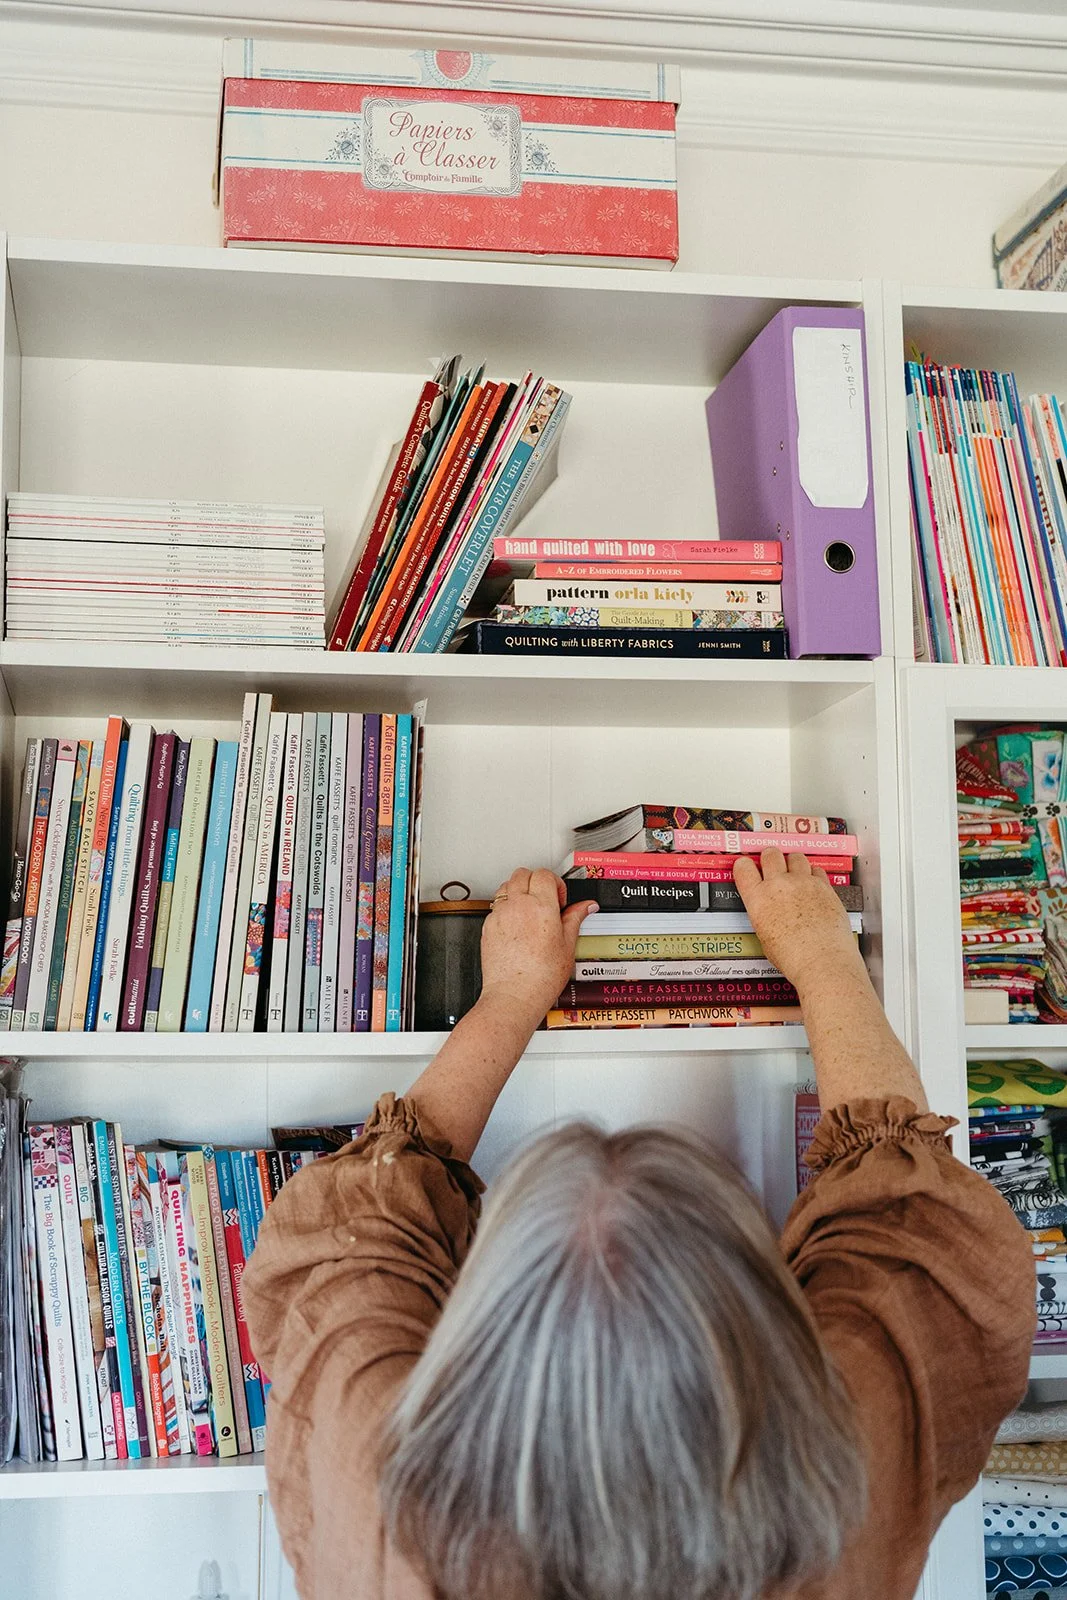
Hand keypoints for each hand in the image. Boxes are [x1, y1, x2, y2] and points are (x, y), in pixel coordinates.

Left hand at [479, 867, 595, 1024]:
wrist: (514, 995)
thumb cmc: (540, 976)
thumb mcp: (568, 946)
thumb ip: (575, 919)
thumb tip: (586, 906)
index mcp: (541, 906)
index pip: (544, 874)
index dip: (555, 883)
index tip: (559, 899)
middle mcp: (517, 906)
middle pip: (522, 873)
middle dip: (535, 881)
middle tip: (545, 900)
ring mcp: (500, 915)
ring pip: (506, 886)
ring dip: (518, 891)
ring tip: (530, 910)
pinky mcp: (488, 926)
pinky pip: (496, 906)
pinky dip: (506, 909)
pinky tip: (517, 926)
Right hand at [732, 849, 862, 995]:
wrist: (822, 960)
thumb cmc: (794, 956)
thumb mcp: (765, 937)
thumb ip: (765, 915)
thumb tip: (770, 913)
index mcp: (758, 899)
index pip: (743, 867)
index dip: (745, 865)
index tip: (747, 866)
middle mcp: (779, 885)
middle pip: (770, 854)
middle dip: (770, 857)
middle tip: (772, 863)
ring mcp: (803, 883)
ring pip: (795, 857)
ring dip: (793, 862)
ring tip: (795, 871)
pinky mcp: (823, 886)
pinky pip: (816, 869)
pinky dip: (813, 874)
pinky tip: (813, 883)